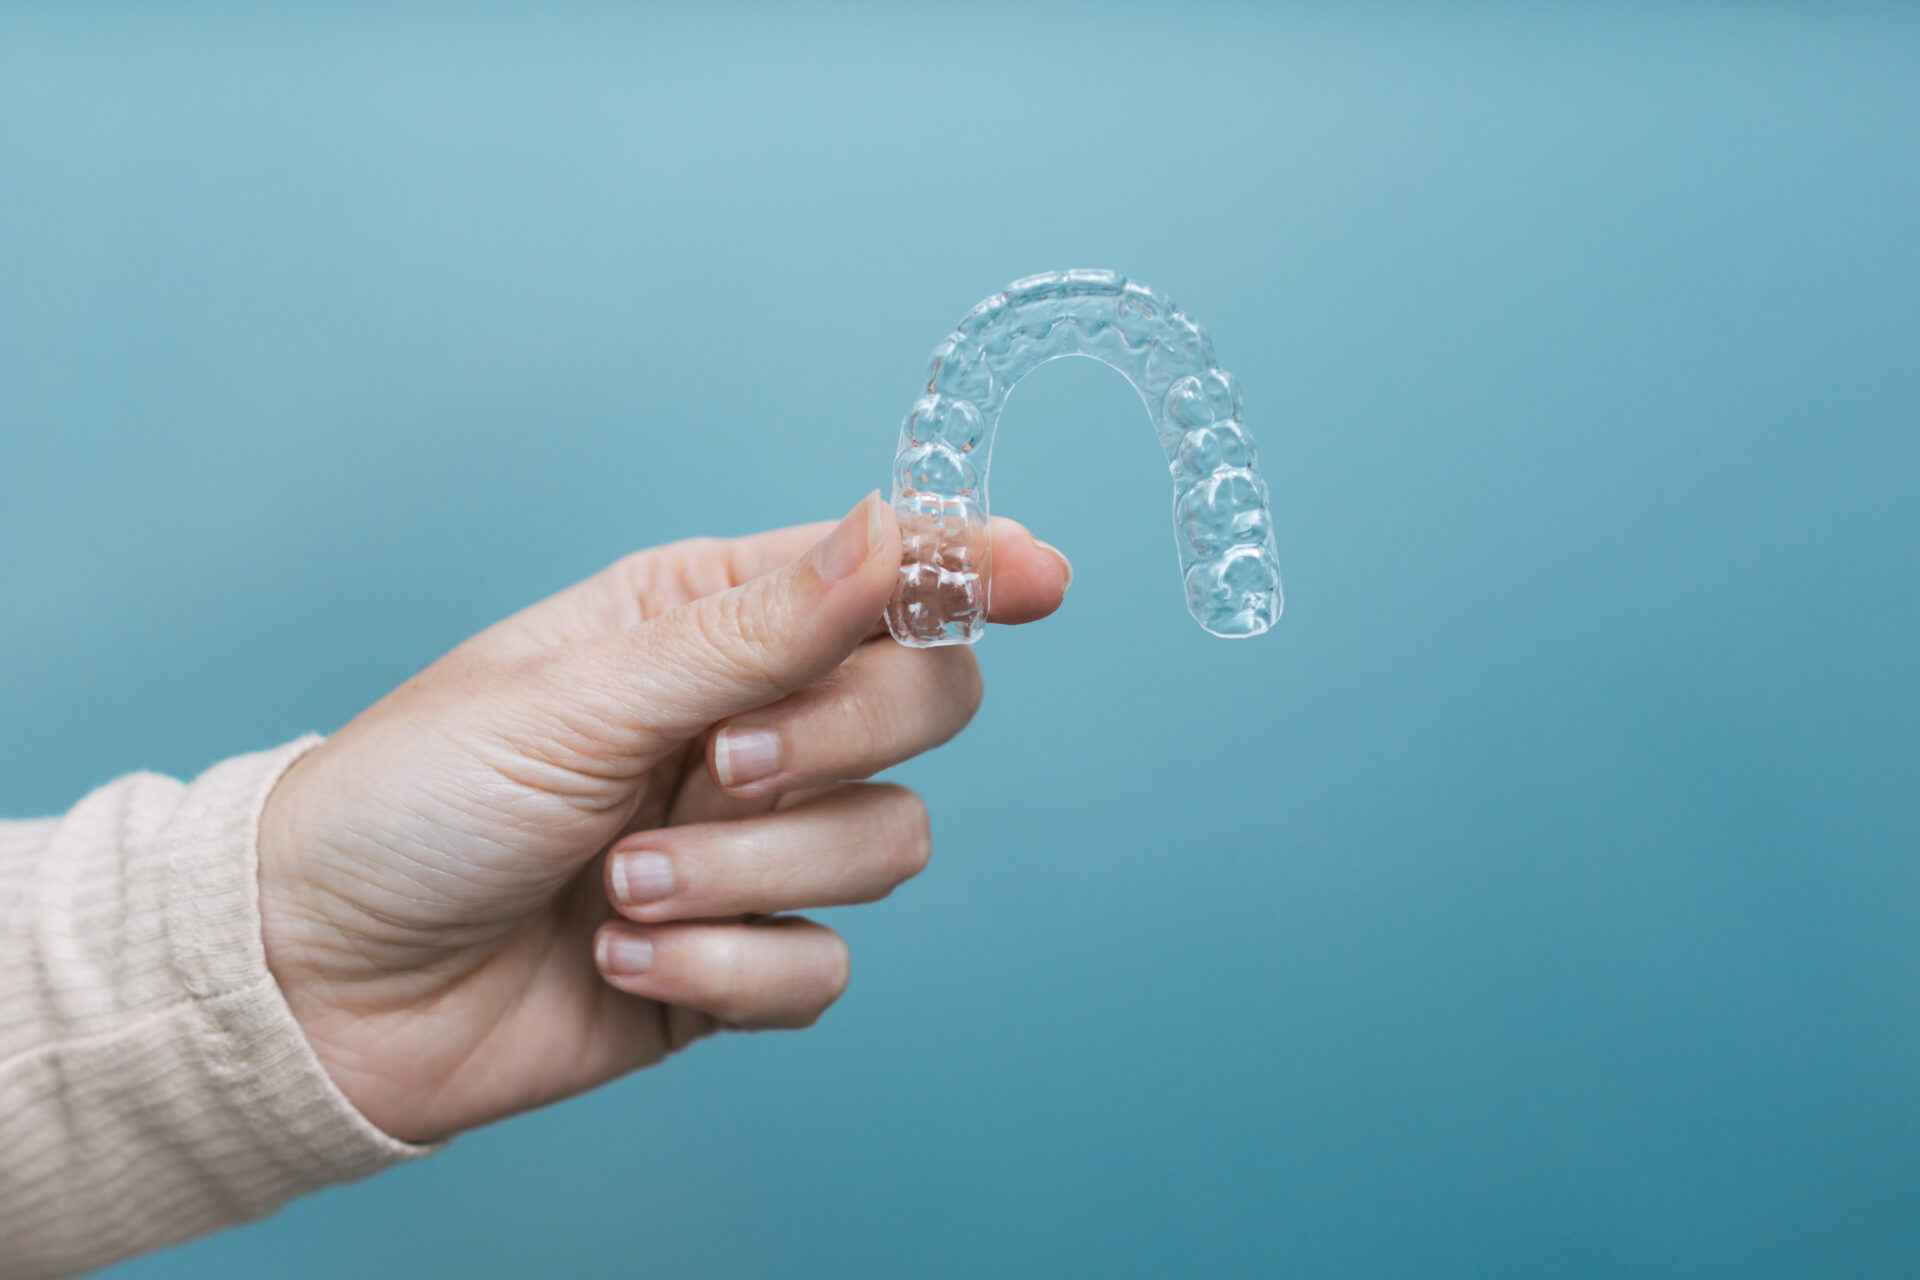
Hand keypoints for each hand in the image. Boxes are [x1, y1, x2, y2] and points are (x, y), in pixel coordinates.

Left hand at [257, 494, 1069, 1142]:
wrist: (323, 982)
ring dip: (746, 875)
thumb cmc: (417, 801)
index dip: (969, 570)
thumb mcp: (581, 692)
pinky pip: (822, 968)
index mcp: (708, 621)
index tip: (1041, 575)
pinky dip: (722, 971)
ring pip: (886, 845)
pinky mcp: (743, 958)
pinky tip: (621, 961)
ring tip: (620, 887)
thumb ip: (758, 628)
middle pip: (922, 707)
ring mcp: (755, 846)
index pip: (880, 578)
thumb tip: (893, 533)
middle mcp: (751, 722)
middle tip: (716, 769)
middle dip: (832, 745)